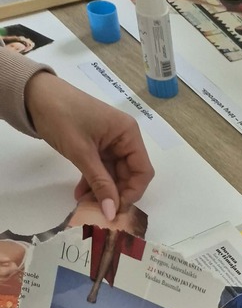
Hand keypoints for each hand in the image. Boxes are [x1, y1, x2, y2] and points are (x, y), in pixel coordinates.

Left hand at [24, 71, 153, 218]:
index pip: (142, 170)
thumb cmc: (62, 116)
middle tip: (99, 210)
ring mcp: (110, 142)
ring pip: (113, 175)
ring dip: (101, 190)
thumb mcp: (82, 152)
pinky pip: (100, 169)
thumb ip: (99, 183)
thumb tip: (112, 212)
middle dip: (115, 194)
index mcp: (128, 134)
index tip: (116, 209)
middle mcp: (124, 138)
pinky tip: (80, 193)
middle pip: (129, 175)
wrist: (33, 95)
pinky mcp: (96, 146)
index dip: (133, 192)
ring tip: (85, 204)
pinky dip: (92, 182)